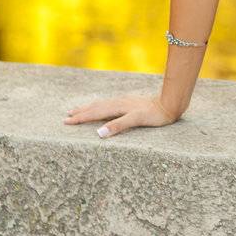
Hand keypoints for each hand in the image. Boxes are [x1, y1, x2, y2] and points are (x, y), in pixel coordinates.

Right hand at [63, 94, 180, 138]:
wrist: (170, 104)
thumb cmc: (155, 114)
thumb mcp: (137, 120)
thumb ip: (118, 126)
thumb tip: (99, 133)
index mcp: (117, 107)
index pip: (94, 113)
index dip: (80, 118)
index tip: (66, 121)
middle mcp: (118, 103)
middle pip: (95, 107)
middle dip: (81, 112)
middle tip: (67, 116)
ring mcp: (124, 102)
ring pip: (101, 104)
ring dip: (88, 108)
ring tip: (78, 110)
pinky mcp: (129, 103)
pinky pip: (108, 104)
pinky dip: (99, 106)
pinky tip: (101, 107)